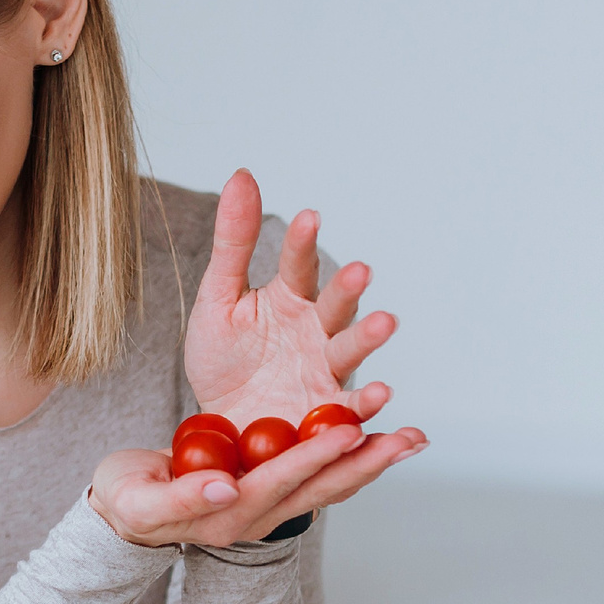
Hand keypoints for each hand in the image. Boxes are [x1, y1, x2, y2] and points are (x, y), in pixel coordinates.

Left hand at [84, 169, 426, 547]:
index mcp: (289, 298)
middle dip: (348, 290)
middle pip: (335, 306)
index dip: (302, 243)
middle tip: (359, 271)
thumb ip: (234, 241)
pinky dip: (368, 401)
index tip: (307, 216)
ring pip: (350, 350)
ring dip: (369, 337)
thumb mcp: (217, 298)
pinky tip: (380, 393)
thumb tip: (242, 174)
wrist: (219, 428)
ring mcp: (325, 371)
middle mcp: (316, 331)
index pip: (298, 265)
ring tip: (385, 322)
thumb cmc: (221, 359)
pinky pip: (351, 406)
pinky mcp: (328, 414)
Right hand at [88, 416, 409, 546]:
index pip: (281, 481)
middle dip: (368, 463)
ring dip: (373, 459)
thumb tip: (226, 486)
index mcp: (231, 514)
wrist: (128, 511)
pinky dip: (354, 454)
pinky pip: (322, 471)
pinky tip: (381, 431)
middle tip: (410, 439)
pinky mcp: (275, 488)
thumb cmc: (128, 500)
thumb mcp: (141, 500)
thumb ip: (183, 497)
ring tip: (415, 437)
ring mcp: (272, 504)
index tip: (347, 431)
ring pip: (332, 482)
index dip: (314, 456)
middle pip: (324, 488)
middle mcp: (262, 514)